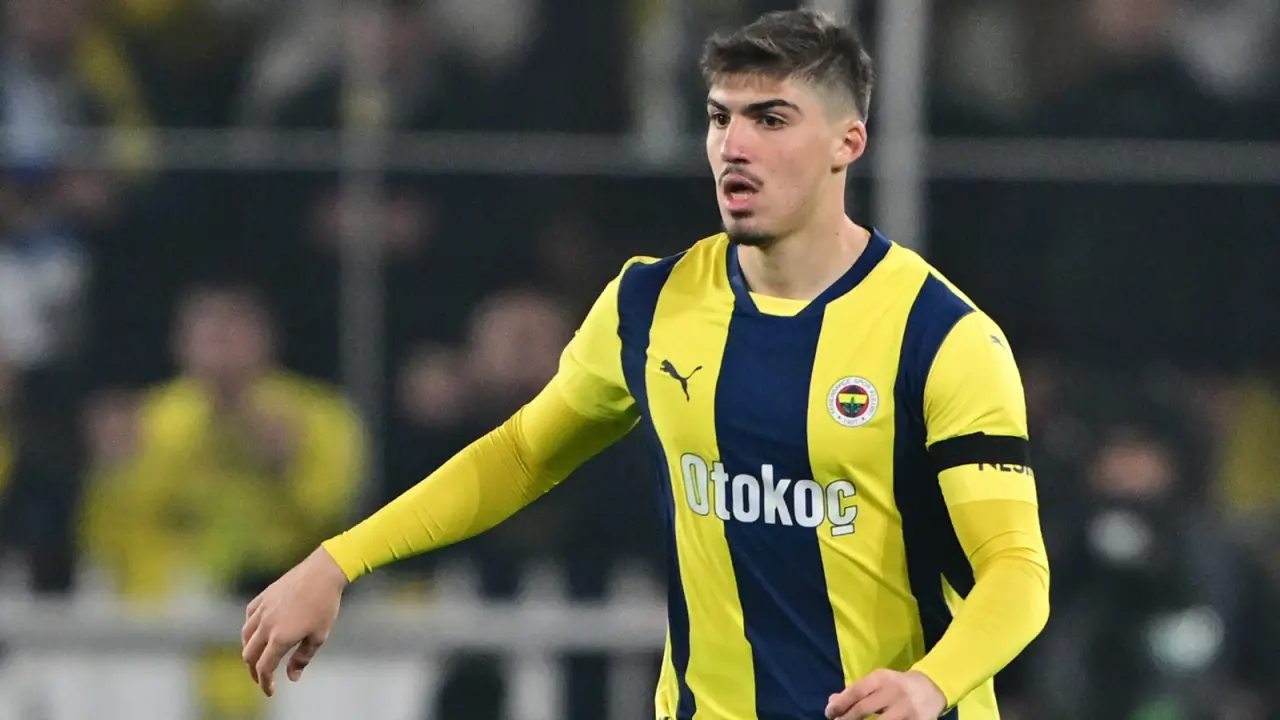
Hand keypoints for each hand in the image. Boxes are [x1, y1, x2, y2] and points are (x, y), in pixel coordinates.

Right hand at [241, 547, 348, 696]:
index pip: (264, 667)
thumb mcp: (319, 636)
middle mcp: (266, 625)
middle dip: (254, 670)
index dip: (265, 683)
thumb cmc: (325, 605)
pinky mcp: (263, 597)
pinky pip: (249, 617)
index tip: (270, 691)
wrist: (322, 572)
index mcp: (280, 637)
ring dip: (250, 650)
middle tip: (263, 678)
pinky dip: (250, 629)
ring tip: (260, 656)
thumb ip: (303, 658)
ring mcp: (262, 609)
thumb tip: (292, 676)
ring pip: (246, 636)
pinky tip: (258, 631)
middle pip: (249, 655)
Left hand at [825, 669, 947, 719]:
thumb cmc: (896, 686)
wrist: (931, 689)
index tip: (829, 713)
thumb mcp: (877, 682)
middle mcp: (894, 692)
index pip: (856, 691)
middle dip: (847, 719)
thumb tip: (832, 701)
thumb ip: (855, 691)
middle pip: (864, 709)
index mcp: (883, 678)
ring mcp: (906, 710)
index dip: (840, 704)